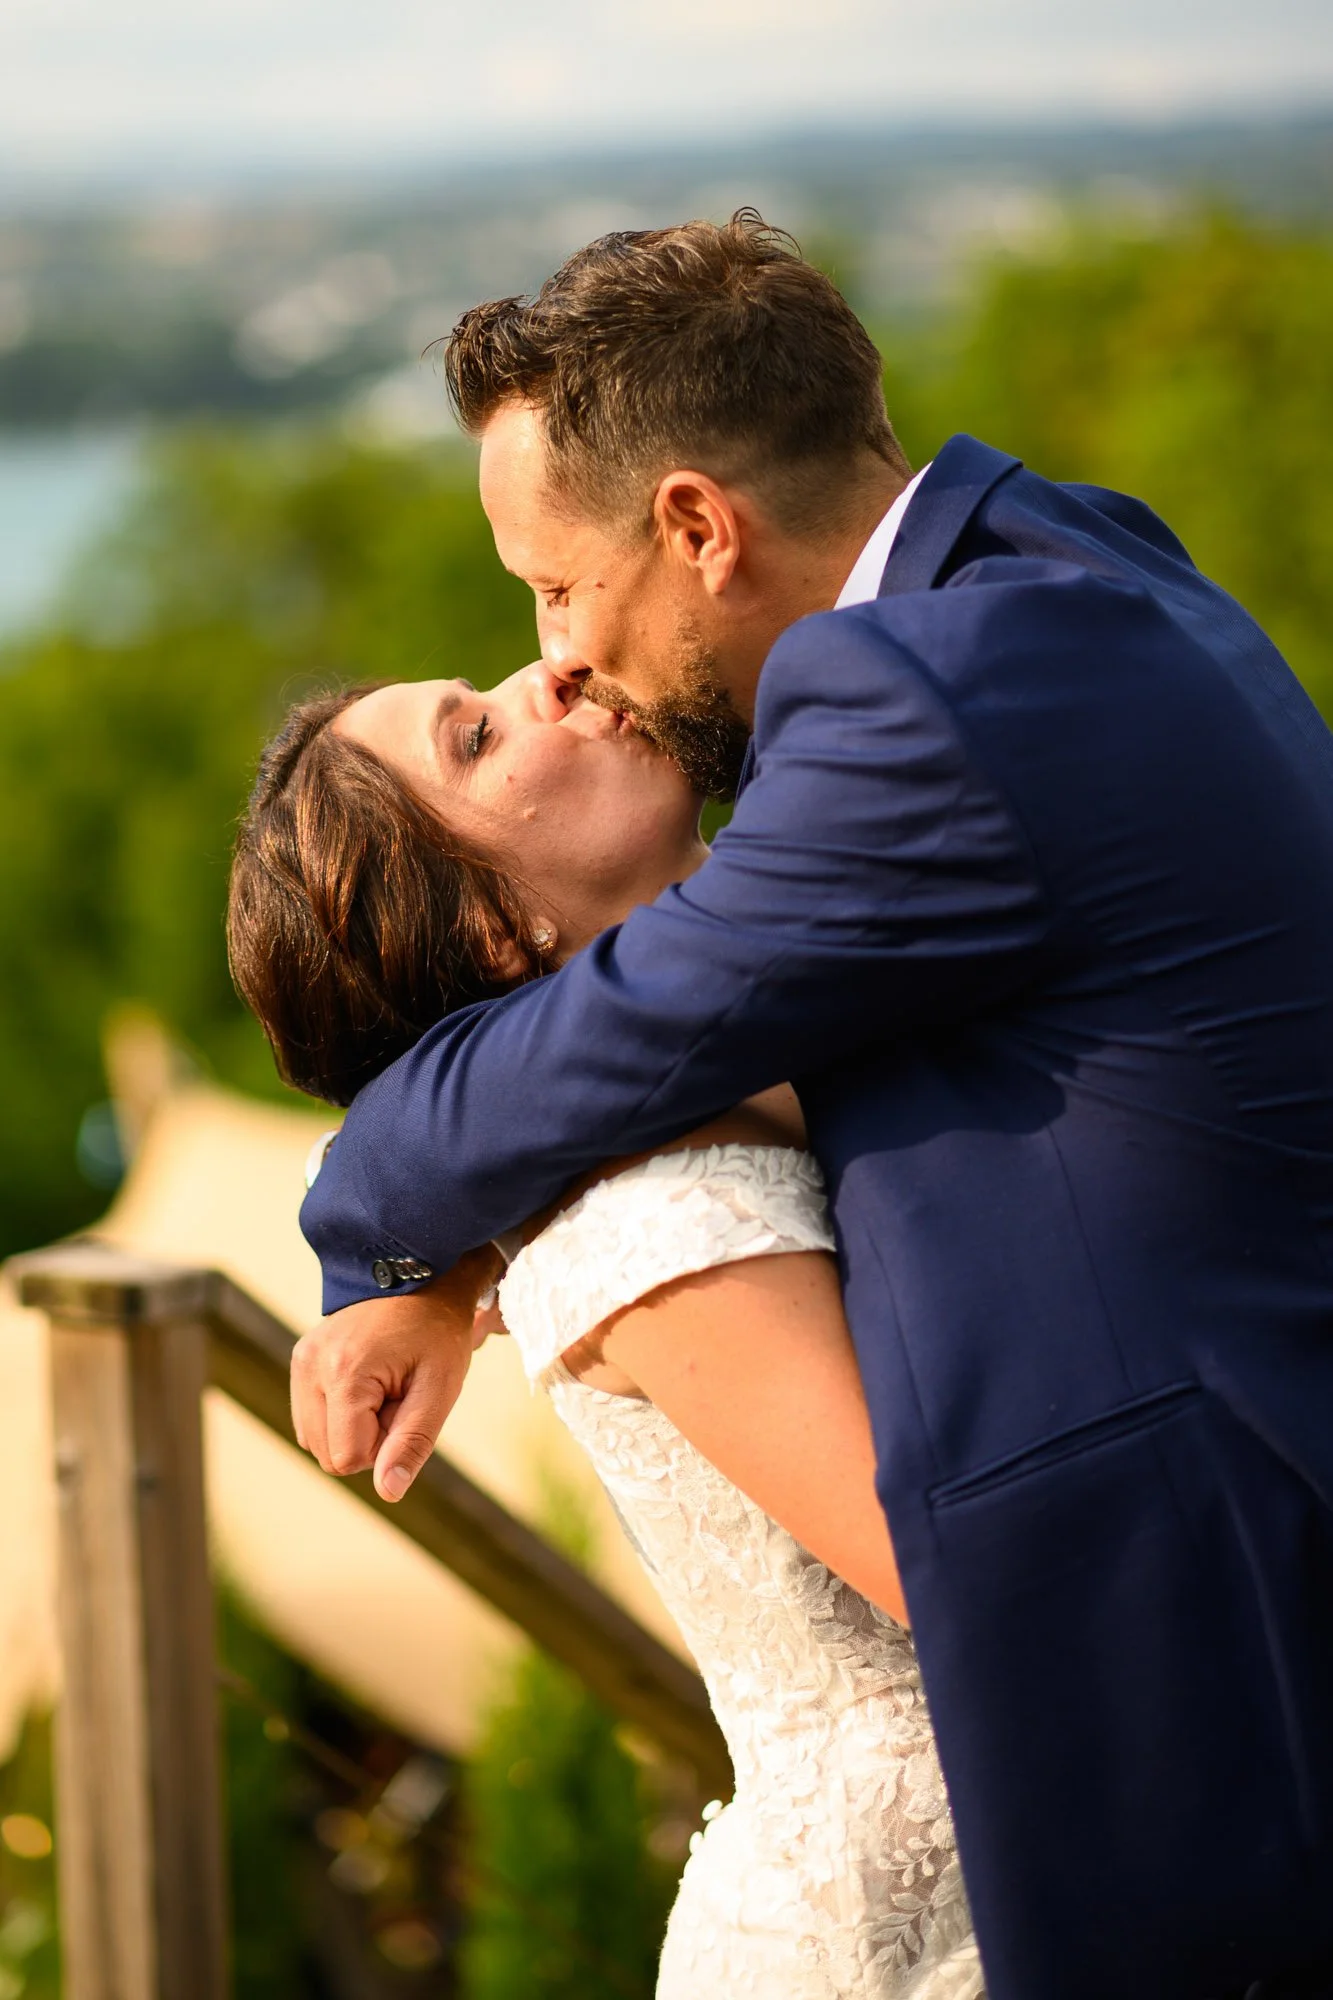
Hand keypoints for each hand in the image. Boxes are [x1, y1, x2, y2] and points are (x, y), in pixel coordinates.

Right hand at [290, 1246, 499, 1502]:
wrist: (422, 1274)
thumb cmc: (438, 1332)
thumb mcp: (440, 1388)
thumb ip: (412, 1443)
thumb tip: (388, 1493)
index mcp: (344, 1373)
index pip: (348, 1458)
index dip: (385, 1445)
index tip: (408, 1404)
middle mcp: (310, 1366)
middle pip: (328, 1454)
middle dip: (368, 1438)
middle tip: (399, 1393)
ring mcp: (301, 1360)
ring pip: (315, 1440)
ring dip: (354, 1427)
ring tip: (385, 1386)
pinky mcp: (301, 1358)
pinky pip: (311, 1417)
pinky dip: (340, 1414)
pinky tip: (367, 1383)